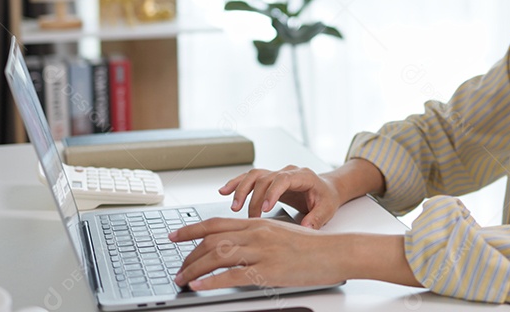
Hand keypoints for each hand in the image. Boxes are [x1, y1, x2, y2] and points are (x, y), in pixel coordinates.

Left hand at [168, 217, 344, 290]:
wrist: (335, 252)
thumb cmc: (311, 246)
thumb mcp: (279, 234)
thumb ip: (257, 238)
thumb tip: (236, 247)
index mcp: (257, 223)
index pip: (215, 223)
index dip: (190, 229)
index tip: (174, 235)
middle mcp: (256, 233)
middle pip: (211, 239)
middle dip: (188, 254)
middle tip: (177, 267)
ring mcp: (261, 250)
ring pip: (217, 255)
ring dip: (194, 268)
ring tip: (182, 279)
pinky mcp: (268, 269)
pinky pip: (232, 274)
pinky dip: (211, 280)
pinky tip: (199, 285)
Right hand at [219, 165, 341, 228]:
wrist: (327, 189)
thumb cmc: (326, 198)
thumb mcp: (327, 209)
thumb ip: (317, 218)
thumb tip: (305, 228)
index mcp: (303, 175)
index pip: (282, 179)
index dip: (272, 192)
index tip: (265, 208)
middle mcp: (287, 171)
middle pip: (264, 178)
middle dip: (254, 198)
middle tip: (251, 218)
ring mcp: (277, 174)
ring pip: (254, 176)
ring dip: (241, 190)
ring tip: (233, 207)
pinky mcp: (269, 180)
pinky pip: (250, 178)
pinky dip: (236, 184)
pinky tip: (224, 191)